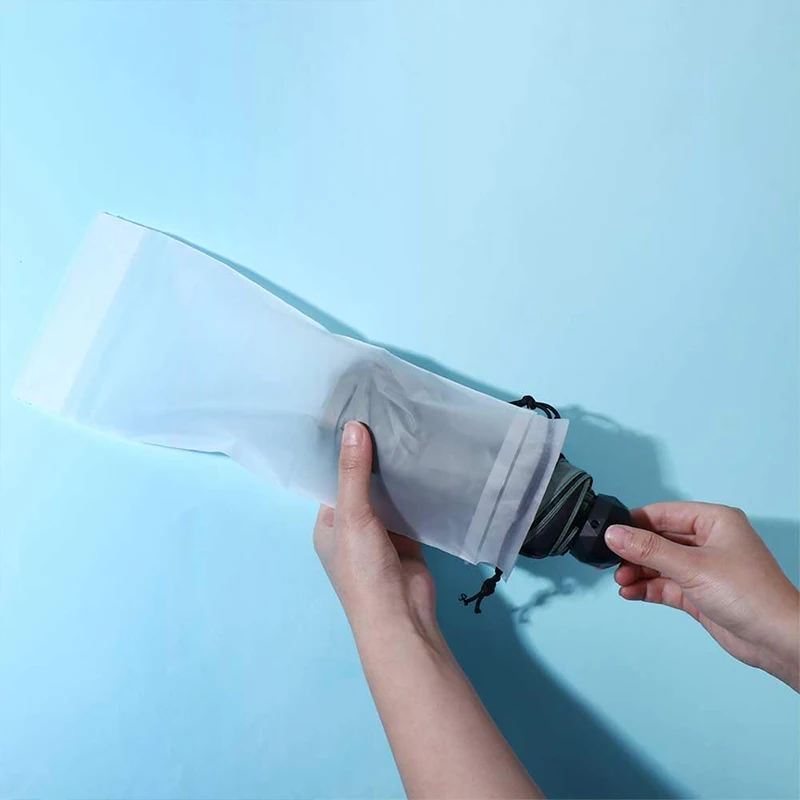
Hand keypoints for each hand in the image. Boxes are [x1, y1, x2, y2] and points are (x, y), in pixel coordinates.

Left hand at [314, 421, 437, 638]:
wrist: (402, 615)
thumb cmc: (363, 569)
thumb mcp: (352, 516)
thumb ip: (353, 472)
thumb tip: (353, 427)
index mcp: (328, 523)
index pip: (333, 478)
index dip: (344, 450)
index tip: (357, 416)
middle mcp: (352, 525)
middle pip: (362, 483)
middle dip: (373, 457)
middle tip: (388, 416)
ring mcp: (381, 532)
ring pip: (387, 493)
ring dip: (396, 471)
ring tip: (408, 430)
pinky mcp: (408, 535)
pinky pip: (410, 505)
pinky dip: (416, 488)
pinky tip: (424, 461)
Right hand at [605, 502, 798, 689]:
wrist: (777, 642)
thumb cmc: (752, 596)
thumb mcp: (691, 567)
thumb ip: (649, 550)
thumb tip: (615, 534)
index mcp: (714, 521)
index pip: (663, 513)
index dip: (634, 523)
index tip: (610, 533)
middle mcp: (708, 541)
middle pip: (658, 539)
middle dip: (634, 551)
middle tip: (611, 560)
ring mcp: (703, 568)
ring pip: (659, 563)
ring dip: (638, 572)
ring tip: (621, 580)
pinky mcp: (698, 593)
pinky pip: (665, 585)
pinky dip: (647, 588)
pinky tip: (631, 592)